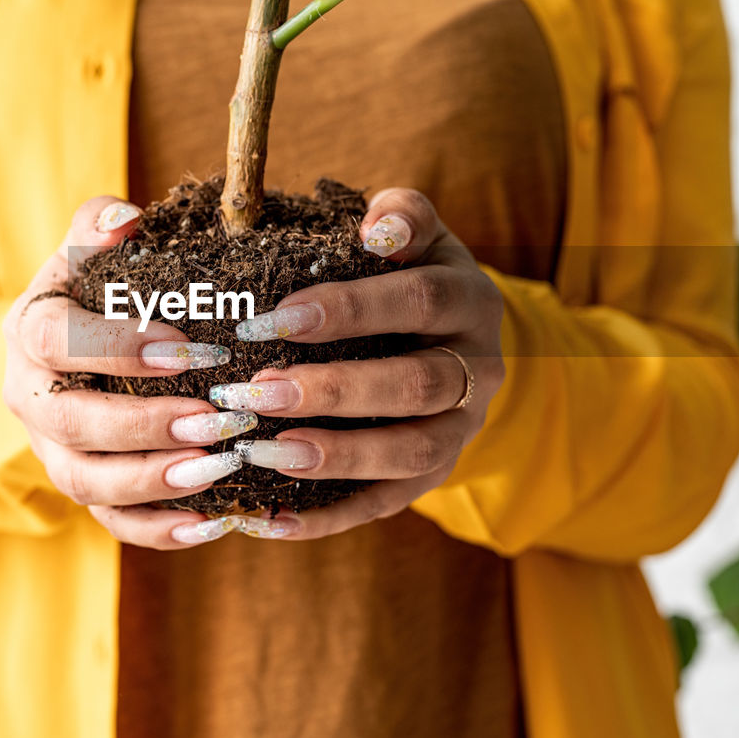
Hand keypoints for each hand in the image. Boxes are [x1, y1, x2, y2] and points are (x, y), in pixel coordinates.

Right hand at [2, 196, 267, 548]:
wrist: (64, 346)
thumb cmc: (91, 288)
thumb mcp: (88, 248)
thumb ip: (101, 226)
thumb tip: (127, 222)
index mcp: (29, 331)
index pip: (55, 340)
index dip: (115, 346)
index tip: (187, 349)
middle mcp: (29, 397)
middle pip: (73, 422)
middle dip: (147, 424)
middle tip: (216, 419)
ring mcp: (51, 450)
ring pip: (88, 481)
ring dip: (154, 480)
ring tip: (217, 468)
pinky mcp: (81, 487)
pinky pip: (112, 521)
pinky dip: (161, 530)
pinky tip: (215, 520)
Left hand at [204, 187, 505, 541]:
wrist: (459, 335)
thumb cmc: (413, 275)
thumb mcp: (420, 236)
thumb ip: (402, 217)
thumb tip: (376, 227)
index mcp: (469, 300)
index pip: (419, 301)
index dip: (351, 308)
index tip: (276, 317)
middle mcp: (478, 369)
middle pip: (418, 384)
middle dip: (336, 391)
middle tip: (260, 392)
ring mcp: (460, 428)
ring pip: (411, 452)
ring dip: (338, 457)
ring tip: (267, 454)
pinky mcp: (435, 474)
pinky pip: (388, 503)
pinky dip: (331, 517)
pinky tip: (272, 520)